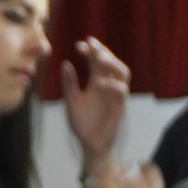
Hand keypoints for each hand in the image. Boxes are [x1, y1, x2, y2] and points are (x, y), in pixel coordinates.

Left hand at [61, 37, 129, 168]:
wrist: (90, 143)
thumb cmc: (83, 122)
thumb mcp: (72, 101)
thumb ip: (69, 84)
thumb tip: (65, 63)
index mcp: (97, 82)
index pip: (96, 62)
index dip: (90, 51)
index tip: (80, 44)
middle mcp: (108, 85)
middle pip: (111, 62)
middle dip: (102, 52)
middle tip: (90, 45)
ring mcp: (116, 95)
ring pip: (122, 73)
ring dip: (112, 64)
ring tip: (98, 58)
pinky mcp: (120, 106)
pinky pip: (121, 92)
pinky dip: (112, 85)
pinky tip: (98, 82)